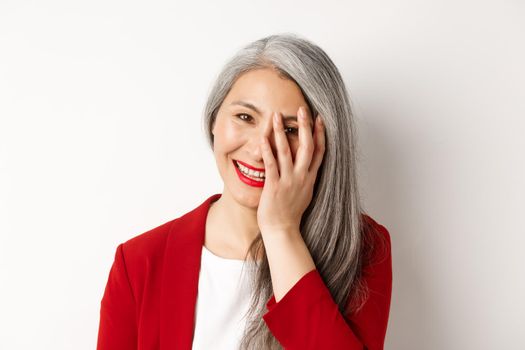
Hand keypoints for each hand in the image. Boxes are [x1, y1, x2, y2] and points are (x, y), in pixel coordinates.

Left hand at [257, 106, 325, 235]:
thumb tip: (307, 168)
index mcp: (310, 178)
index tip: (319, 118)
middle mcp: (302, 178)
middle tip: (302, 109)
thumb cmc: (290, 214)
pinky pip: (271, 164)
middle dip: (305, 126)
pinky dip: (267, 150)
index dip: (320, 134)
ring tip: (276, 116)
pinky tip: (263, 138)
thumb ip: (305, 178)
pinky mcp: (275, 187)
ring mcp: (289, 182)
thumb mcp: (304, 193)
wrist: (282, 231)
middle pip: (307, 147)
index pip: (319, 152)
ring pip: (288, 152)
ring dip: (281, 132)